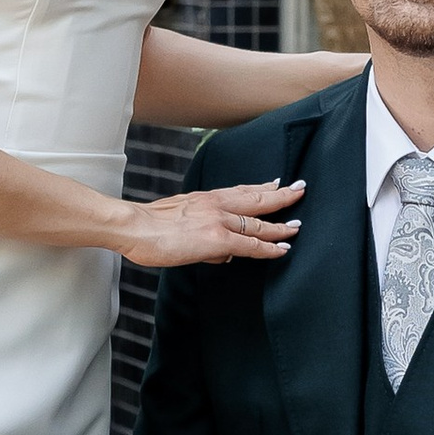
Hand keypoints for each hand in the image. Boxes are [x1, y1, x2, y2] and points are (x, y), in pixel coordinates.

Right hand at [121, 177, 303, 270]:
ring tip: (296, 225)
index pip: (239, 190)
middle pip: (256, 198)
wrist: (133, 227)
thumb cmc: (146, 226)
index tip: (275, 183)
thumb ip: (201, 231)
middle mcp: (216, 204)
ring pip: (258, 221)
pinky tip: (282, 249)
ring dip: (280, 224)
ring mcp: (218, 220)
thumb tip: (221, 252)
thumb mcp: (177, 218)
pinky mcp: (217, 239)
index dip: (260, 187)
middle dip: (280, 195)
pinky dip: (269, 247)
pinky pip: (251, 244)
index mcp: (205, 198)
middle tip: (300, 190)